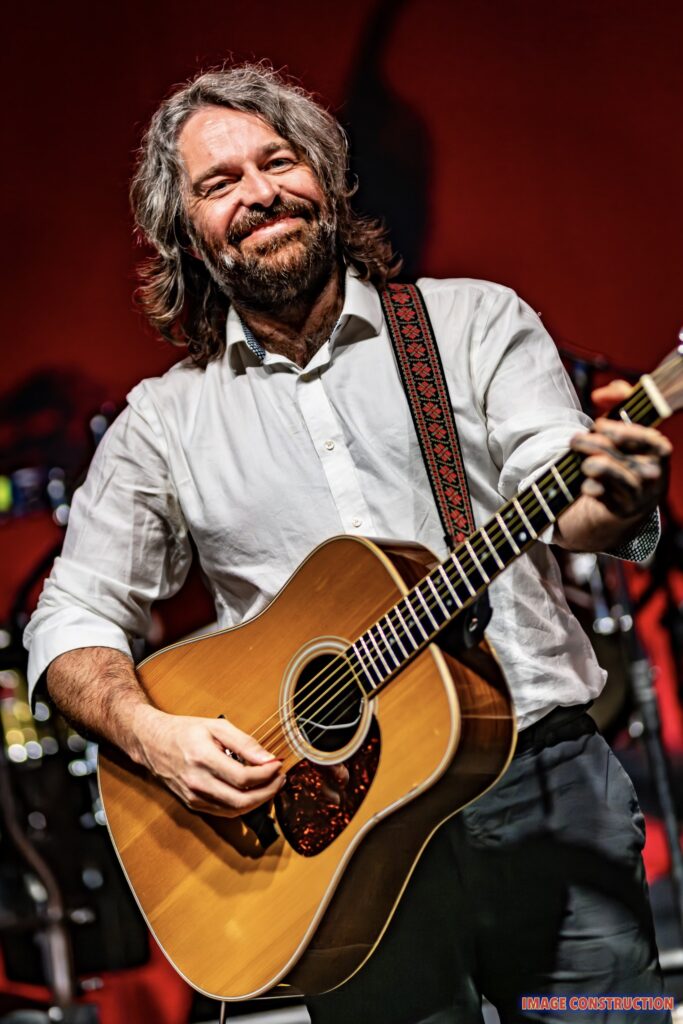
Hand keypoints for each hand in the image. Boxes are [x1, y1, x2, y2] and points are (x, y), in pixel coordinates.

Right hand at [132, 705, 284, 817]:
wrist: (152, 742)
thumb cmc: (184, 731)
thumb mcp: (217, 726)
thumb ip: (244, 743)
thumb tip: (268, 758)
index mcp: (202, 758)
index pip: (243, 777)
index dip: (266, 774)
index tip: (278, 764)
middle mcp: (197, 782)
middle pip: (241, 800)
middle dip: (267, 792)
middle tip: (280, 778)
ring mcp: (194, 796)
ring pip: (234, 810)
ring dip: (258, 801)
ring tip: (271, 785)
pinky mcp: (193, 804)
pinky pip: (224, 812)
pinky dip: (242, 805)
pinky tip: (253, 792)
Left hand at [569, 379, 671, 520]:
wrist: (631, 500)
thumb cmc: (628, 453)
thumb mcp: (630, 425)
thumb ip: (621, 398)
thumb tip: (600, 394)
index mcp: (660, 450)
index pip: (647, 438)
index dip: (621, 431)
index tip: (599, 425)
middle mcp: (653, 472)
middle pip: (618, 453)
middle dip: (590, 443)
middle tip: (575, 440)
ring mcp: (638, 493)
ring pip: (606, 472)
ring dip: (588, 463)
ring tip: (582, 461)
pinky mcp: (621, 508)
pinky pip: (598, 493)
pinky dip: (588, 486)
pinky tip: (587, 483)